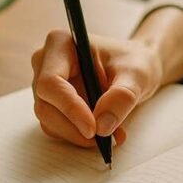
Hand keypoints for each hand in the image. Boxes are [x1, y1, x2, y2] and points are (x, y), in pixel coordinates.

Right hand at [30, 29, 162, 147]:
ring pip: (49, 120)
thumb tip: (102, 125)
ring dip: (78, 134)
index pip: (51, 82)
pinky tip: (104, 133)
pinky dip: (78, 135)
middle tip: (106, 139)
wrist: (136, 68)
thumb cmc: (135, 62)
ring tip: (113, 135)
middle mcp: (46, 62)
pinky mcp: (52, 102)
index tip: (93, 129)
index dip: (69, 108)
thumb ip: (121, 97)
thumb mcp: (137, 75)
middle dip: (74, 127)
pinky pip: (56, 127)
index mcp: (60, 43)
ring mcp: (46, 84)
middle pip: (46, 105)